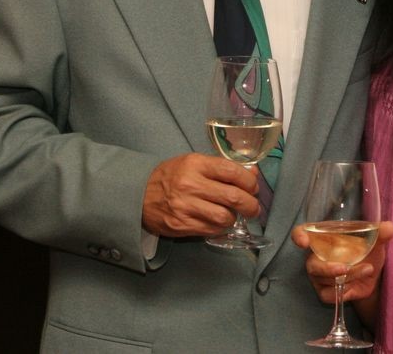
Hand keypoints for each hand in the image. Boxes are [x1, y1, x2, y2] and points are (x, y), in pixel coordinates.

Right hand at [142, 153, 259, 237]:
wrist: (139, 195)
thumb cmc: (171, 176)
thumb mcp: (194, 163)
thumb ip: (222, 167)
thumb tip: (252, 174)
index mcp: (195, 164)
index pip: (231, 171)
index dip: (249, 181)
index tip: (254, 187)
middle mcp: (190, 184)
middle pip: (233, 197)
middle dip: (250, 204)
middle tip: (254, 207)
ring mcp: (185, 207)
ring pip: (225, 217)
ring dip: (234, 218)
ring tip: (233, 215)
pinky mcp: (181, 225)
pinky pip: (212, 230)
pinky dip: (221, 228)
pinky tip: (219, 222)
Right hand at [291, 221, 392, 303]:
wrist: (371, 274)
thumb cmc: (367, 250)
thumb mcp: (375, 241)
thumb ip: (380, 233)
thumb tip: (389, 227)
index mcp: (323, 237)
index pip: (302, 232)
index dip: (299, 236)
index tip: (303, 241)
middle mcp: (317, 256)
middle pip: (312, 264)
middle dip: (327, 269)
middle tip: (345, 268)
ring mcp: (319, 276)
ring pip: (326, 280)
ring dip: (348, 277)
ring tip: (367, 269)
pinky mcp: (325, 292)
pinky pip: (330, 295)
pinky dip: (346, 291)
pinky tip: (358, 285)